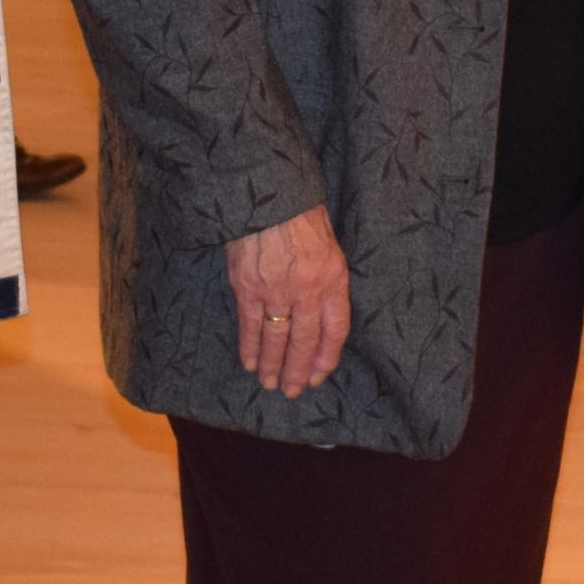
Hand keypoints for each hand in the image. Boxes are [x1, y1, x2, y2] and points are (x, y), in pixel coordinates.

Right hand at [224, 205, 351, 398]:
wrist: (267, 192)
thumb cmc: (300, 211)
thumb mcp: (329, 243)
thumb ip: (327, 278)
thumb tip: (319, 311)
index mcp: (333, 277)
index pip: (336, 329)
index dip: (327, 357)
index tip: (320, 375)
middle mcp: (307, 288)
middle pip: (305, 341)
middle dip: (298, 371)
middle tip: (293, 391)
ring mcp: (276, 289)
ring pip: (276, 338)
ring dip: (273, 366)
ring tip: (271, 384)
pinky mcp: (247, 286)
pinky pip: (250, 324)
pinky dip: (249, 347)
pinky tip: (250, 363)